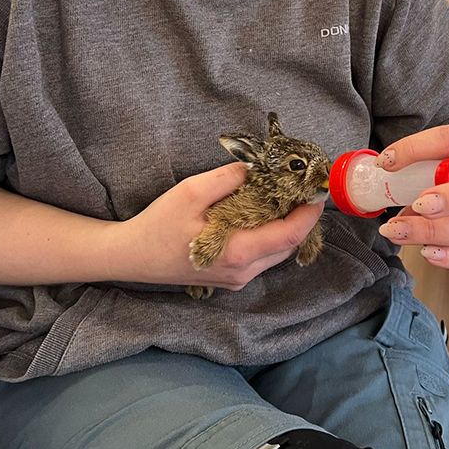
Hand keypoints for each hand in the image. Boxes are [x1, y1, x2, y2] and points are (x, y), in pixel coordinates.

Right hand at [113, 163, 322, 289]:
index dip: (309, 213)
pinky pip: (262, 258)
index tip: (315, 191)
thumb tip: (256, 168)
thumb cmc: (158, 225)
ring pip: (277, 253)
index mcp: (238, 252)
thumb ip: (227, 179)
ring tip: (280, 201)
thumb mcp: (189, 193)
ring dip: (285, 228)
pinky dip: (268, 237)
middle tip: (298, 190)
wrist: (133, 256)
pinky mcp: (231, 279)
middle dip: (299, 218)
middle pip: (289, 245)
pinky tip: (257, 218)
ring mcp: (238, 279)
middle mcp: (243, 272)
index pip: (291, 234)